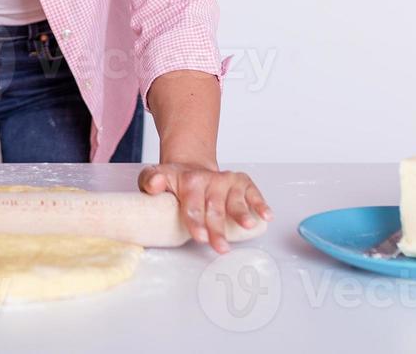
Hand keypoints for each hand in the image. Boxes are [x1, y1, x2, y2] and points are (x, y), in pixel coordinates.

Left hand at [138, 161, 272, 253]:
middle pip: (214, 208)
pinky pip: (253, 192)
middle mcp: (210, 180)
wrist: (191, 167)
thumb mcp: (155, 177)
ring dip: (242, 213)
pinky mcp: (241, 182)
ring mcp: (227, 181)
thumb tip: (154, 185)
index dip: (196, 222)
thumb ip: (150, 180)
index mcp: (189, 182)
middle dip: (218, 228)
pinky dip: (260, 203)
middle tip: (221, 247)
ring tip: (247, 225)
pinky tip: (266, 216)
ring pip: (235, 200)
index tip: (200, 237)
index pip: (192, 204)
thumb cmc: (174, 181)